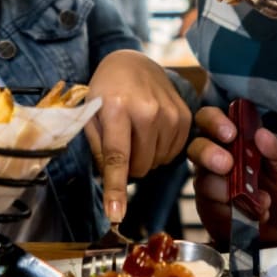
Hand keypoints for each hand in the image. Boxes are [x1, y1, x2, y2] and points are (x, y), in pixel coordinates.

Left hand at [84, 50, 190, 224]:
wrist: (133, 62)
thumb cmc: (106, 90)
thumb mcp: (91, 114)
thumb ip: (98, 149)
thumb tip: (111, 186)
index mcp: (117, 108)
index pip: (117, 157)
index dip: (116, 189)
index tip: (116, 214)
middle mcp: (148, 110)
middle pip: (140, 166)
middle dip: (128, 166)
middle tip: (120, 145)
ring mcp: (171, 113)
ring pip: (157, 163)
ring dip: (144, 158)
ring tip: (135, 132)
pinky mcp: (185, 116)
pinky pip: (173, 154)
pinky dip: (159, 151)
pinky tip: (151, 131)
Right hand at [187, 105, 276, 246]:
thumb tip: (262, 134)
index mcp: (232, 141)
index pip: (210, 120)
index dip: (214, 122)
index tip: (230, 132)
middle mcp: (214, 159)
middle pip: (196, 147)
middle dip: (209, 153)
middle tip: (228, 164)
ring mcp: (208, 185)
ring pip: (204, 180)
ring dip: (232, 191)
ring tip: (261, 200)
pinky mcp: (208, 209)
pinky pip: (214, 207)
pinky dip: (236, 211)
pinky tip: (255, 214)